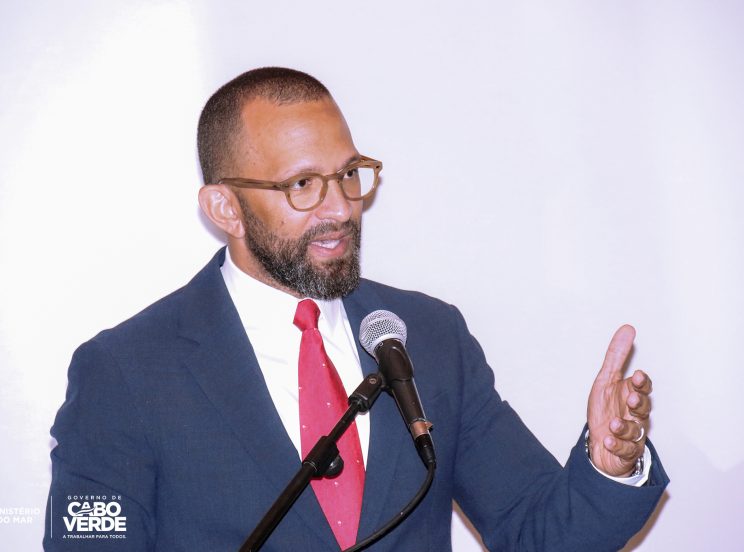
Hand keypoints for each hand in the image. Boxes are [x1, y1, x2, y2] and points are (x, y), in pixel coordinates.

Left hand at [586, 325, 652, 476]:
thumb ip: (616, 356)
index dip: (642, 383)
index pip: (643, 388)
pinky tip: (608, 440)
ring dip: (626, 427)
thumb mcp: (606, 380)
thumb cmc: (606, 410)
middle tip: (631, 399)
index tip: (638, 376)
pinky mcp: (625, 451)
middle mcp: (635, 415)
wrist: (599, 444)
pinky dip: (617, 446)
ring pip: (636, 431)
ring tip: (614, 425)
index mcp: (631, 395)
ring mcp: (632, 434)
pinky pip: (625, 450)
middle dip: (639, 403)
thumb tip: (628, 328)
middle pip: (643, 408)